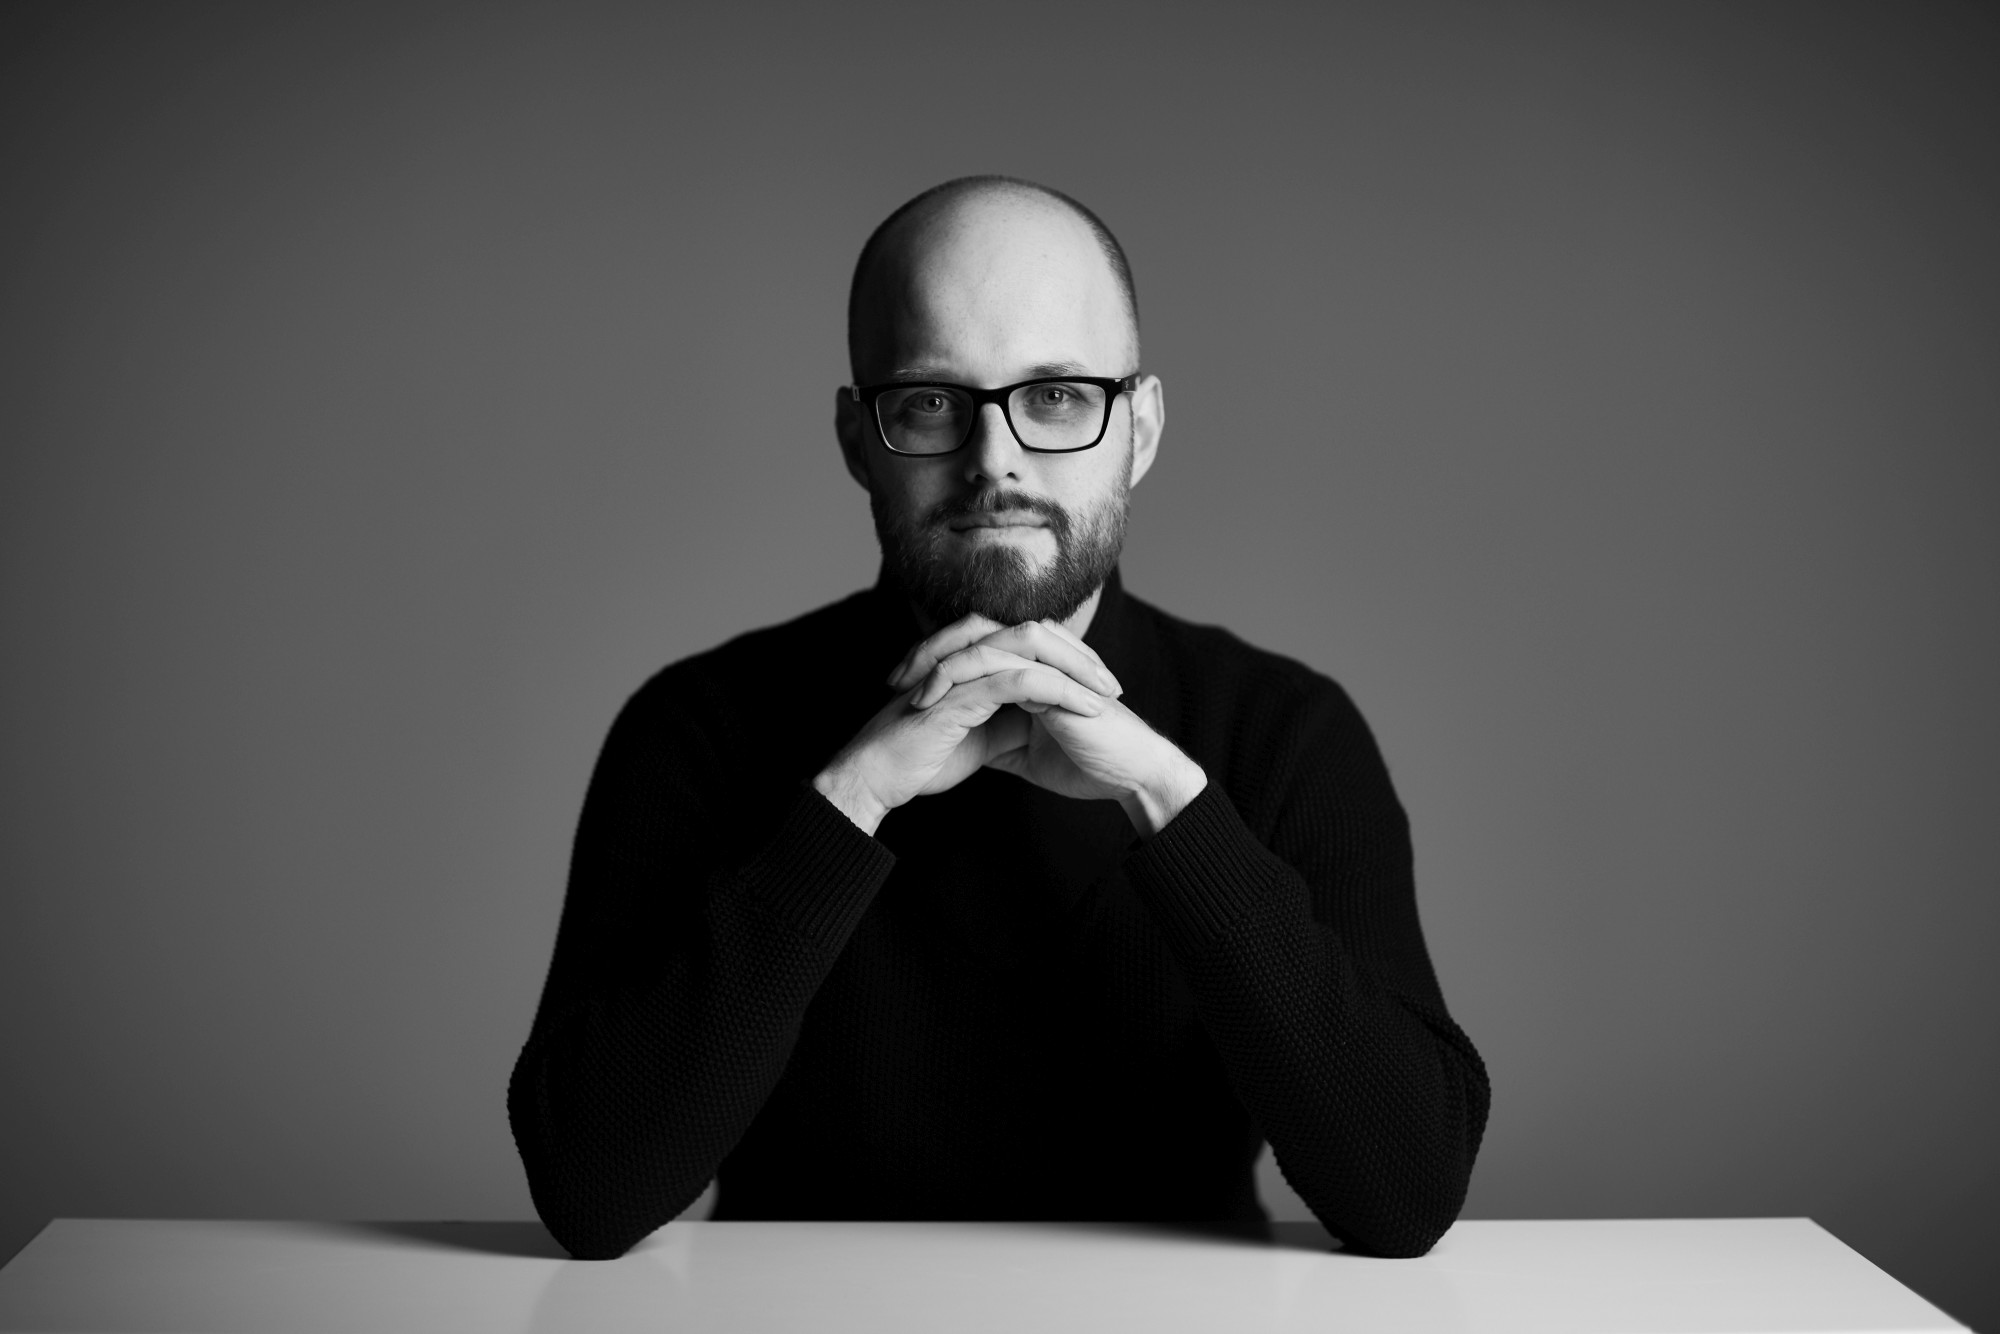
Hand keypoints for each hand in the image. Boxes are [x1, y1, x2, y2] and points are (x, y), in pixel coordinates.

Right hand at [813, 615, 1112, 835]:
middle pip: (1037, 636)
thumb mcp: (978, 740)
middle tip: (1114, 684)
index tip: (1102, 688)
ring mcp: (963, 670)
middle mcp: (969, 657)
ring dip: (1077, 670)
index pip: (1031, 645)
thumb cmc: (918, 758)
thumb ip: (1007, 722)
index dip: (1070, 661)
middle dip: (1082, 657)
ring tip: (1108, 693)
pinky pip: (1019, 681)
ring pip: (1033, 650)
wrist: (876, 778)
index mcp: (972, 663)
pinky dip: (1058, 692)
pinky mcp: (959, 692)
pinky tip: (1084, 708)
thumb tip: (1044, 722)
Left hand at [888, 617, 1207, 836]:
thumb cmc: (1089, 766)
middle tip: (892, 679)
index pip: (974, 651)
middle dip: (928, 653)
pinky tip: (940, 699)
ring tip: (911, 688)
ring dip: (942, 662)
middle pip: (972, 636)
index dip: (934, 664)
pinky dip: (968, 679)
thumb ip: (997, 741)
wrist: (1132, 778)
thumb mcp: (1026, 757)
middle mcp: (1038, 659)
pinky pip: (1004, 667)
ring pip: (984, 643)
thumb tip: (963, 746)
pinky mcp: (1057, 679)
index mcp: (1031, 669)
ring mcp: (1048, 664)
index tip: (899, 691)